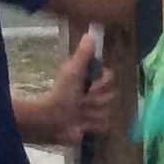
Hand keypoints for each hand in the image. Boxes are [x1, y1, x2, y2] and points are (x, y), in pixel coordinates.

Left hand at [31, 27, 123, 143]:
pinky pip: (106, 127)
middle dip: (95, 101)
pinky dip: (92, 126)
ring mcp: (96, 113)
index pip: (110, 77)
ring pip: (109, 112)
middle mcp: (95, 95)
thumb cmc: (60, 94)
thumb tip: (90, 35)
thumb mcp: (72, 72)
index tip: (90, 86)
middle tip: (81, 102)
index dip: (102, 83)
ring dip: (92, 114)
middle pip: (112, 96)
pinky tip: (80, 126)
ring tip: (78, 115)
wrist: (50, 120)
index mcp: (90, 81)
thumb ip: (82, 55)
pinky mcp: (95, 129)